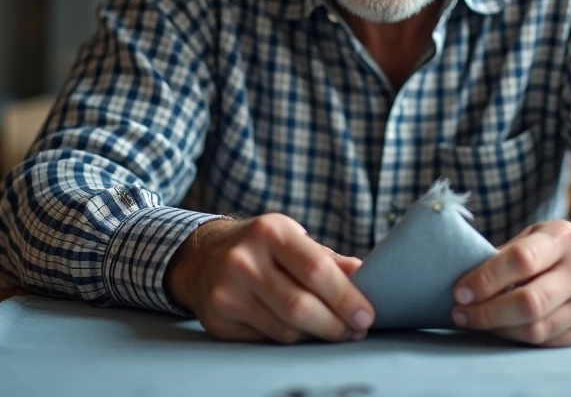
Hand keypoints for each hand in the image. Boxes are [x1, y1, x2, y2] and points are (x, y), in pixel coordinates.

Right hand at [163, 214, 374, 343]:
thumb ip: (328, 259)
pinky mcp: (218, 319)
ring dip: (316, 335)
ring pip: (284, 329)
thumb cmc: (263, 247)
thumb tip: (366, 275)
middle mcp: (244, 260)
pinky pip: (266, 339)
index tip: (366, 315)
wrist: (203, 255)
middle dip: (335, 325)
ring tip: (334, 331)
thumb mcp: (293, 239)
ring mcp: (227, 292)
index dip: (346, 297)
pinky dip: (290, 339)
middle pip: (300, 306)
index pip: (315, 269)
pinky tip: (301, 332)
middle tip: (356, 331)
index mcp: (271, 231)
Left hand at [450, 221, 570, 346]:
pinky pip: (547, 342)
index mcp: (564, 237)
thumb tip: (464, 276)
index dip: (486, 279)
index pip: (521, 260)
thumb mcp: (537, 234)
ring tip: (474, 322)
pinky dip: (517, 338)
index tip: (460, 291)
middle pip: (529, 302)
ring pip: (537, 329)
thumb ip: (506, 253)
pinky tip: (500, 330)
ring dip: (497, 329)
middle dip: (487, 312)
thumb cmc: (559, 248)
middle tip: (460, 313)